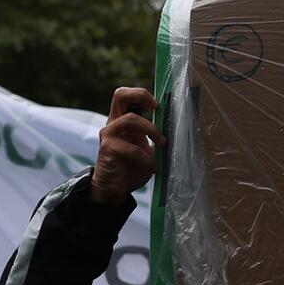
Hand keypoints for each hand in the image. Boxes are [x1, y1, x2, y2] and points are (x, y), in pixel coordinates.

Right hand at [89, 87, 163, 203]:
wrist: (114, 190)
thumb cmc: (132, 168)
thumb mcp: (147, 149)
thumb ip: (154, 138)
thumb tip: (175, 130)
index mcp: (123, 121)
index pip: (126, 96)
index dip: (142, 94)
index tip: (158, 105)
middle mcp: (114, 124)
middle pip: (120, 94)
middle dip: (141, 96)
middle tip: (155, 108)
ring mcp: (109, 135)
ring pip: (130, 119)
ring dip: (151, 130)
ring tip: (162, 144)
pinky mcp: (108, 149)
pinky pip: (130, 148)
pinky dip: (145, 157)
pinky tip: (151, 167)